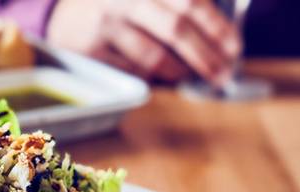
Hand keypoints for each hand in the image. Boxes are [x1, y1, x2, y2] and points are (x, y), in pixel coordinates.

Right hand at [46, 0, 240, 83]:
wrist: (66, 14)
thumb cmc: (120, 5)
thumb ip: (182, 5)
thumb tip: (222, 34)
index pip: (191, 2)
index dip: (217, 28)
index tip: (234, 49)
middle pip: (176, 29)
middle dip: (204, 56)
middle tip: (221, 75)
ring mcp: (107, 23)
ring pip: (153, 55)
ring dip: (178, 71)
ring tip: (190, 75)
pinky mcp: (92, 48)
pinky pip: (130, 69)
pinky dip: (149, 75)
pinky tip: (158, 74)